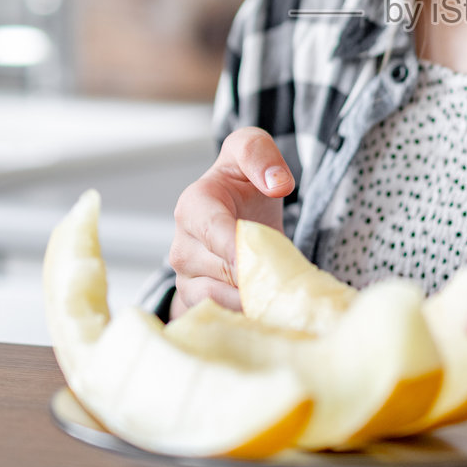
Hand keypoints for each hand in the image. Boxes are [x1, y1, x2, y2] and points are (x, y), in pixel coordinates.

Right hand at [168, 127, 293, 316]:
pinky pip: (221, 319)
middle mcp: (182, 246)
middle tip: (284, 274)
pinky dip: (246, 316)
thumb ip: (261, 154)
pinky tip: (267, 308)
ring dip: (254, 298)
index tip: (264, 256)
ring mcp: (186, 279)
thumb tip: (278, 184)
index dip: (241, 247)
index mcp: (193, 206)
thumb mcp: (251, 148)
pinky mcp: (196, 304)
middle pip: (223, 272)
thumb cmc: (242, 180)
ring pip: (222, 300)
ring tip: (279, 290)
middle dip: (256, 274)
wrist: (236, 211)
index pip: (215, 233)